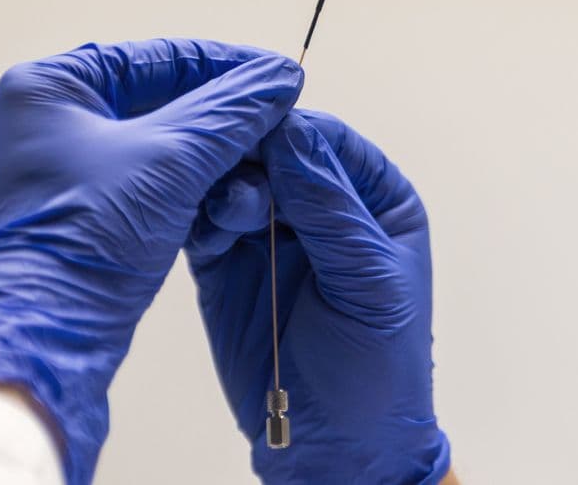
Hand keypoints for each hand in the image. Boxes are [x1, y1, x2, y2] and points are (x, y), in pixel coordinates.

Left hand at [0, 39, 302, 484]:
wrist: (42, 341)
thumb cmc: (81, 240)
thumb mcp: (172, 159)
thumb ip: (233, 110)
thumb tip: (281, 76)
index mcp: (47, 88)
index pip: (158, 56)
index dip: (227, 65)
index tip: (276, 77)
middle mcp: (43, 122)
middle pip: (159, 100)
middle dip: (221, 118)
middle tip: (273, 121)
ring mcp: (55, 170)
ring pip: (157, 144)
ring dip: (211, 155)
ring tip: (256, 163)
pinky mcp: (75, 213)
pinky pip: (145, 181)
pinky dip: (188, 185)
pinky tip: (226, 198)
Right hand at [187, 109, 449, 483]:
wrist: (336, 449)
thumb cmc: (378, 370)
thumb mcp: (367, 285)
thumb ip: (330, 209)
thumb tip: (291, 134)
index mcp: (377, 201)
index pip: (330, 143)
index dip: (295, 132)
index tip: (258, 128)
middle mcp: (324, 208)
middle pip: (276, 154)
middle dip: (251, 158)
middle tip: (231, 174)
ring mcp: (274, 234)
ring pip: (236, 181)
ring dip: (224, 188)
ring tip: (227, 217)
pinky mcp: (228, 264)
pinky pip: (205, 222)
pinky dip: (198, 219)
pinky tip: (204, 232)